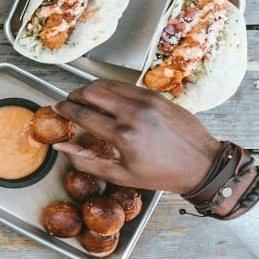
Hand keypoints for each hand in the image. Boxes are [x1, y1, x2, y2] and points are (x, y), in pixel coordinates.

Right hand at [52, 81, 221, 194]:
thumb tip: (60, 146)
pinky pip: (126, 85)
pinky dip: (111, 89)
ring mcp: (147, 101)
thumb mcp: (120, 175)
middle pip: (92, 92)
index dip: (64, 109)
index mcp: (124, 136)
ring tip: (86, 98)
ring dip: (91, 89)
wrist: (202, 164)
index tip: (56, 108)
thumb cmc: (162, 174)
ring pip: (107, 84)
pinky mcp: (157, 96)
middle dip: (75, 94)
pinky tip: (109, 99)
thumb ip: (86, 160)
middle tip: (70, 101)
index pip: (83, 114)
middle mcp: (134, 114)